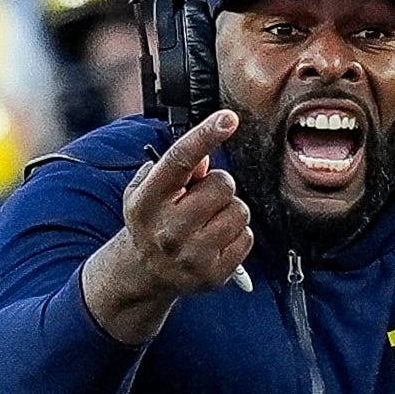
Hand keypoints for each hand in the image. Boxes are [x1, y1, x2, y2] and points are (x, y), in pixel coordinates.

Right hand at [83, 109, 253, 343]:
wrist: (147, 272)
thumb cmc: (153, 221)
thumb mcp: (149, 190)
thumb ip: (176, 168)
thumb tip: (205, 156)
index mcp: (148, 201)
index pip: (180, 160)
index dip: (205, 135)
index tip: (228, 119)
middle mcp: (168, 229)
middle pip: (222, 184)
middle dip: (219, 184)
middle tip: (202, 198)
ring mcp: (192, 254)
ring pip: (239, 211)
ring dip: (230, 210)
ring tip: (209, 220)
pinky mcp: (214, 274)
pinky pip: (247, 237)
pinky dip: (237, 234)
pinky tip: (216, 240)